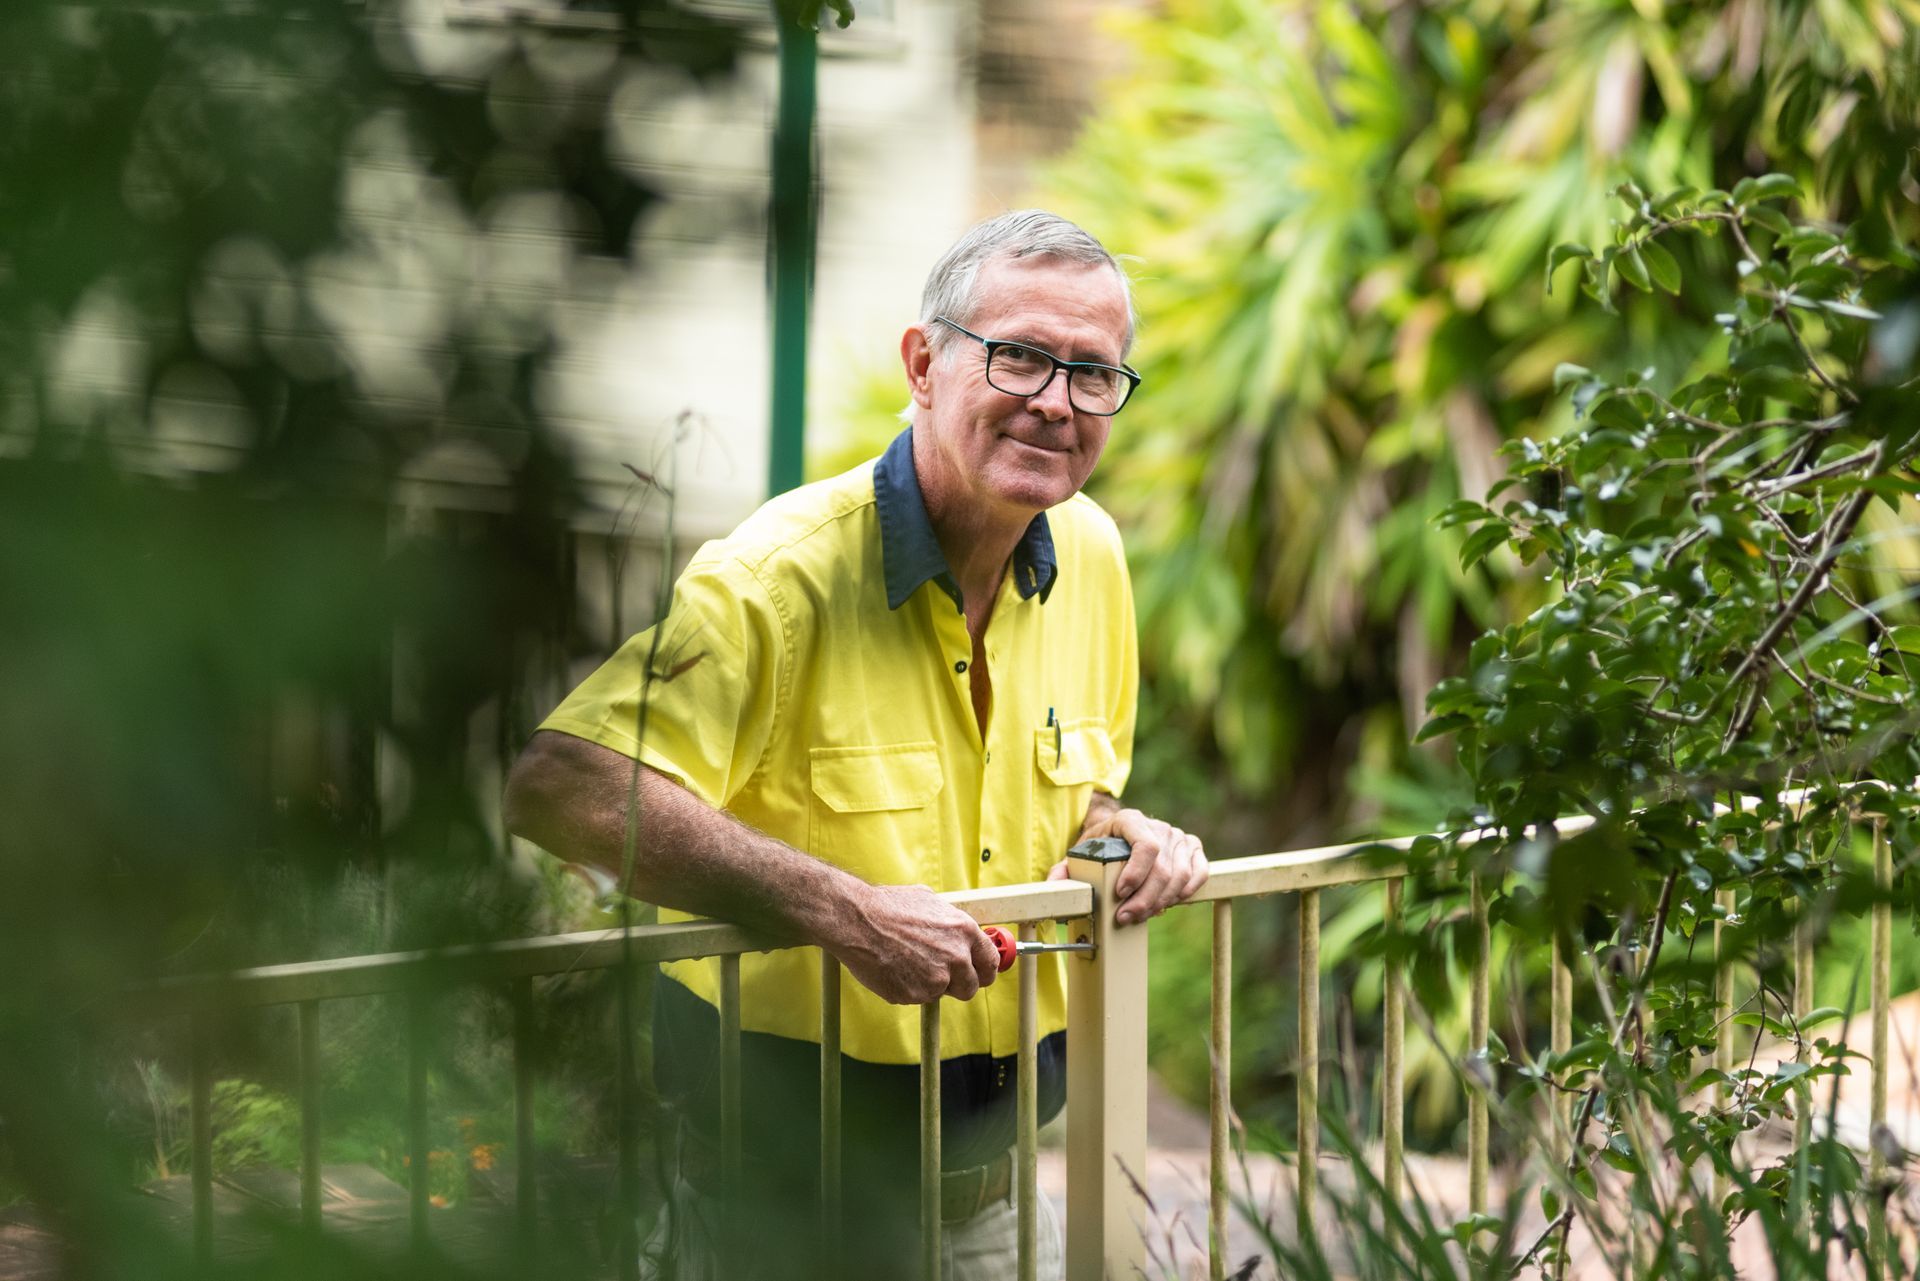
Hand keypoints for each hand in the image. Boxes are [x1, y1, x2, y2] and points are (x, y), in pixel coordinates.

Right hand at [833, 883, 1000, 1004]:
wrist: (857, 920)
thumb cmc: (888, 907)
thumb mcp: (931, 902)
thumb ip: (951, 923)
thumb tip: (959, 933)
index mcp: (964, 932)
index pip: (990, 962)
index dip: (984, 969)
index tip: (979, 972)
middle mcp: (955, 957)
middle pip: (971, 987)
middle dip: (959, 983)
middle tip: (941, 974)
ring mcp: (935, 980)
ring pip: (942, 993)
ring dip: (930, 984)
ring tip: (909, 962)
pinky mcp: (914, 995)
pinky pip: (918, 998)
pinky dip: (909, 988)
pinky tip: (896, 968)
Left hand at [1046, 807, 1207, 924]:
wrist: (1120, 834)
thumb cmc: (1101, 846)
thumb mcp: (1080, 854)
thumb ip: (1065, 870)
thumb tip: (1053, 885)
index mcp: (1130, 820)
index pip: (1146, 845)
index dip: (1136, 873)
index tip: (1120, 894)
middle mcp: (1158, 826)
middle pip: (1162, 867)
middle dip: (1144, 898)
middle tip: (1125, 917)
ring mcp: (1178, 837)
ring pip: (1181, 874)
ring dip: (1161, 901)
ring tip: (1140, 915)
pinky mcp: (1192, 848)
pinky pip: (1199, 873)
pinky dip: (1186, 892)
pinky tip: (1168, 904)